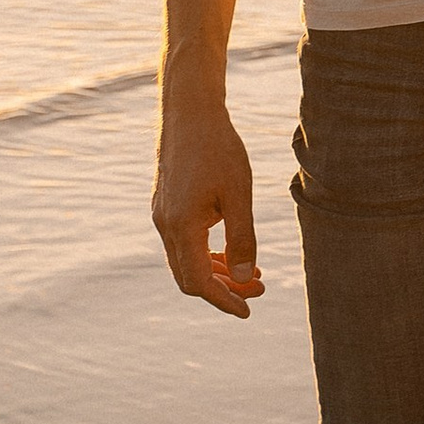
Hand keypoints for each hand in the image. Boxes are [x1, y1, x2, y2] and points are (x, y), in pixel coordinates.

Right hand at [152, 87, 265, 318]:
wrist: (190, 113)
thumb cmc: (218, 149)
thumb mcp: (238, 194)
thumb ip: (243, 237)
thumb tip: (247, 278)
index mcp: (181, 227)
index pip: (199, 281)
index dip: (224, 300)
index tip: (248, 310)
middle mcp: (165, 226)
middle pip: (190, 277)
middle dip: (224, 289)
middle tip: (260, 289)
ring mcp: (162, 216)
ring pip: (186, 260)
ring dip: (218, 272)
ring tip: (254, 274)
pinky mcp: (167, 205)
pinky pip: (184, 243)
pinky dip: (207, 254)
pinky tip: (232, 251)